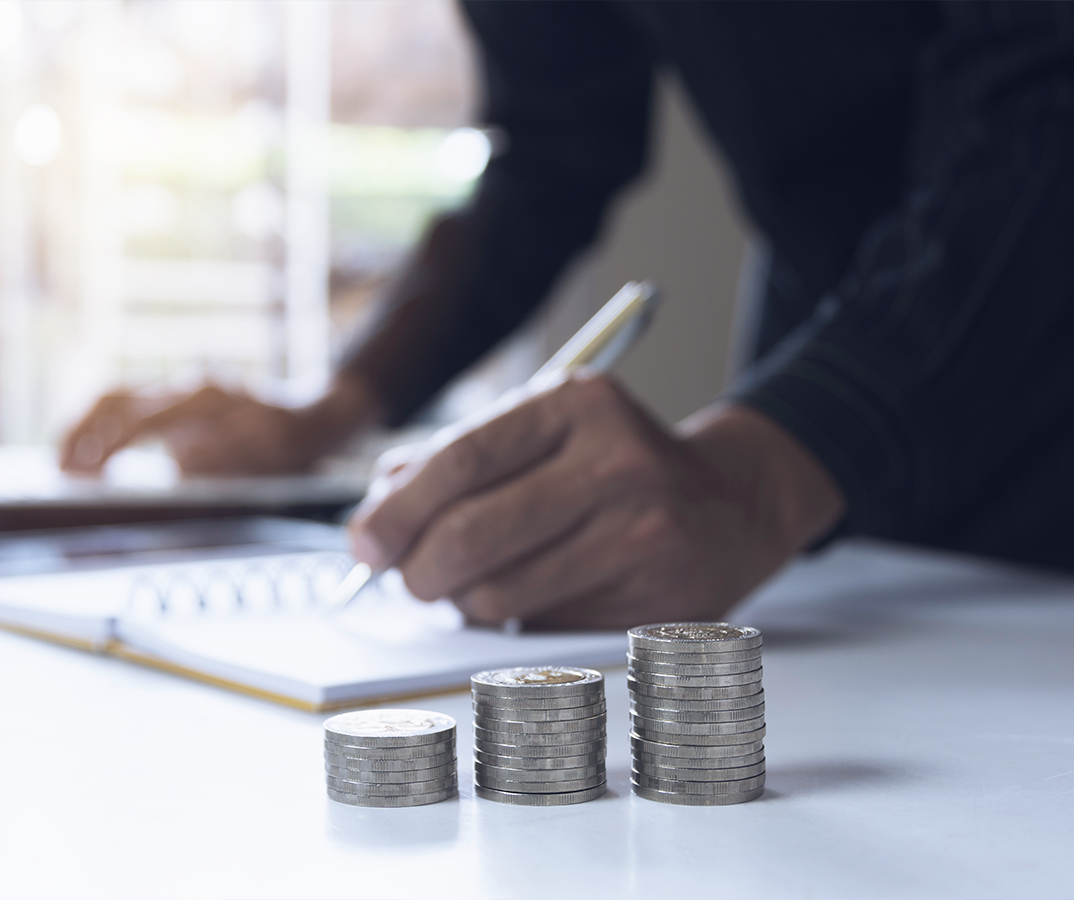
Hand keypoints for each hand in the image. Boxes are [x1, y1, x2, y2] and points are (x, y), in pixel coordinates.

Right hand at [60, 375, 381, 475]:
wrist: (317, 415)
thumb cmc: (293, 441)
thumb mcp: (267, 454)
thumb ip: (225, 456)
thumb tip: (180, 460)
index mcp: (204, 399)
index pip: (137, 418)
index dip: (105, 446)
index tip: (81, 475)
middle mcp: (187, 387)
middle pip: (112, 398)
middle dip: (77, 432)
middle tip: (57, 469)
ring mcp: (182, 389)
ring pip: (116, 397)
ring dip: (85, 429)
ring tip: (65, 465)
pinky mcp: (180, 399)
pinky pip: (131, 405)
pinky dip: (105, 427)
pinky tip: (92, 455)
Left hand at [348, 372, 843, 628]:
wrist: (730, 503)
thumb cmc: (616, 464)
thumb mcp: (544, 430)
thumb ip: (457, 458)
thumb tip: (377, 508)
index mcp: (576, 404)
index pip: (462, 460)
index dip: (398, 509)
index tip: (365, 542)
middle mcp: (614, 462)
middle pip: (471, 533)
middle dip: (416, 569)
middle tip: (407, 578)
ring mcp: (639, 533)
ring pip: (499, 593)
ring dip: (464, 601)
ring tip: (475, 582)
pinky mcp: (652, 597)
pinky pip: (542, 626)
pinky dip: (515, 619)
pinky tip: (532, 592)